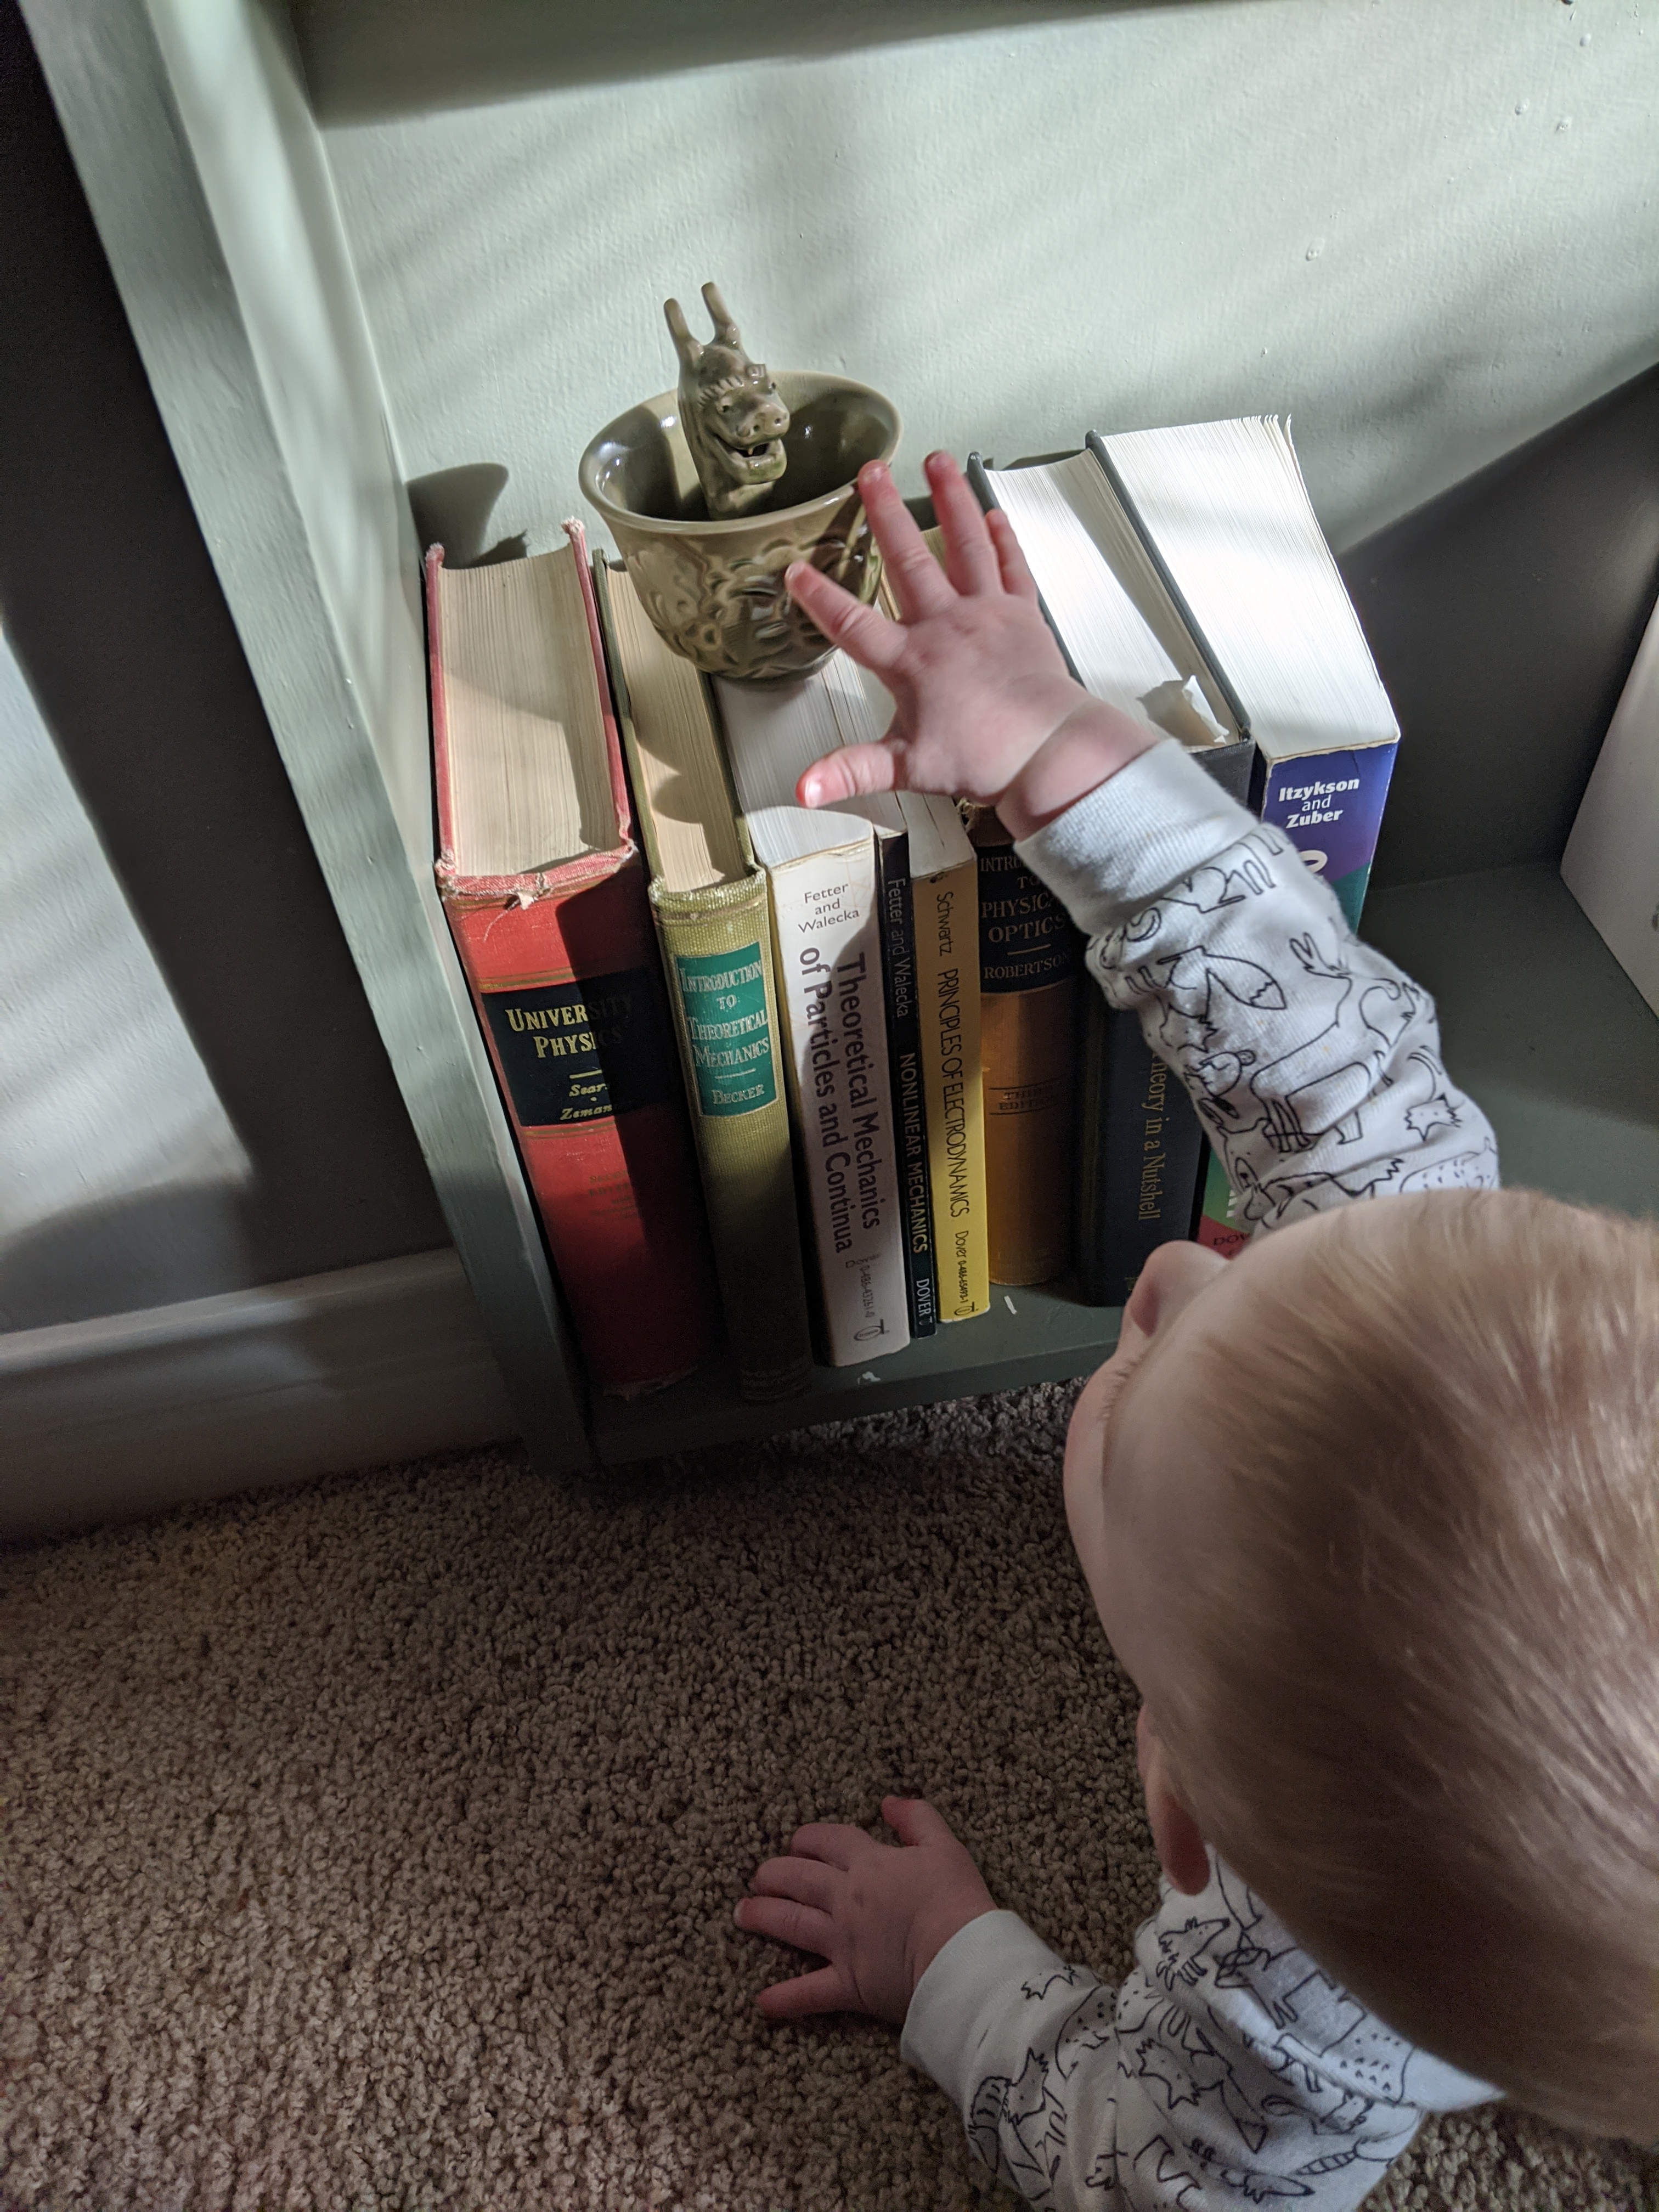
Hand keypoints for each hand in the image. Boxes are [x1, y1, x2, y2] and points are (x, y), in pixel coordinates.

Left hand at [734, 1795, 997, 2026]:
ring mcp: (842, 1942)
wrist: (959, 1958)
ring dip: (764, 1916)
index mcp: (869, 1864)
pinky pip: (810, 1993)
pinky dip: (786, 1999)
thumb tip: (889, 1801)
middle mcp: (846, 1899)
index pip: (829, 1841)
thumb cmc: (957, 1900)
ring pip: (792, 1924)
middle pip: (799, 1878)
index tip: (798, 1841)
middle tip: (759, 1876)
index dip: (810, 1838)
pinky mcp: (849, 1984)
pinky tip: (763, 2002)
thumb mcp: (944, 1845)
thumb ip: (917, 1818)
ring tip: (741, 1913)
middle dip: (774, 1873)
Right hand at [783, 451, 1156, 838]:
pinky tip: (992, 512)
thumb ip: (851, 770)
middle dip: (885, 512)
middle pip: (907, 560)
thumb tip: (804, 788)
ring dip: (949, 500)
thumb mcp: (905, 767)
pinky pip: (1010, 567)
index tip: (795, 569)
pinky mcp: (1022, 615)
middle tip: (870, 471)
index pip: (853, 623)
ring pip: (963, 545)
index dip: (821, 597)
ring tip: (937, 459)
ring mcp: (986, 614)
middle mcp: (946, 626)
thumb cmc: (982, 758)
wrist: (1046, 751)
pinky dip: (1002, 538)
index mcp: (910, 661)